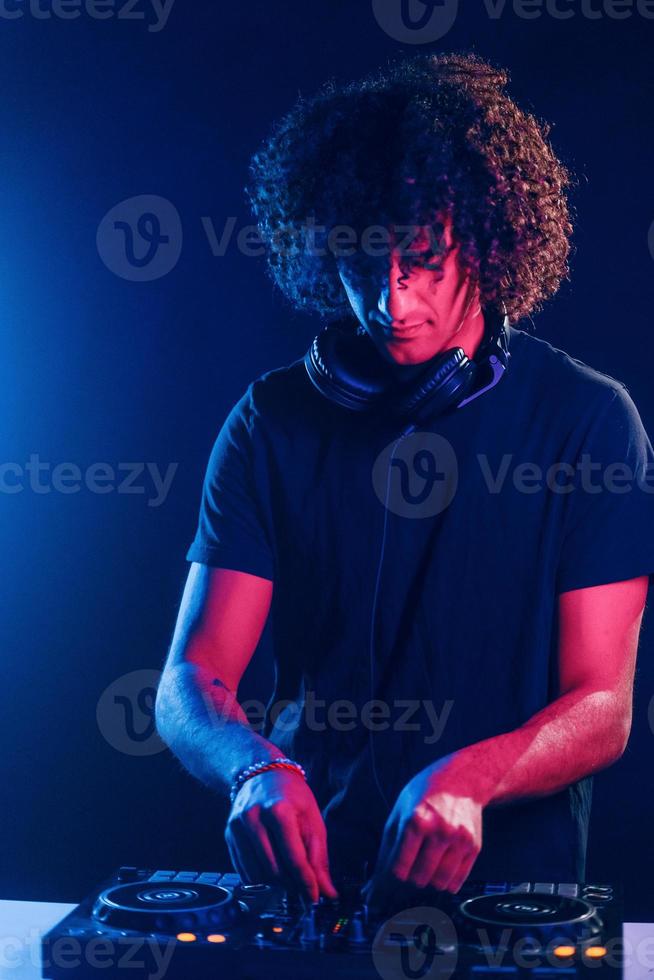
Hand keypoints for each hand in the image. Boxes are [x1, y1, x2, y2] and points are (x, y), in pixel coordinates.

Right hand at [226, 768, 338, 903]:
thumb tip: (327, 892)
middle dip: (291, 884)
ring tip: (288, 872)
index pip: (294, 859)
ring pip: (257, 875)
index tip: (315, 899)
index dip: (307, 884)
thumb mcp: (313, 819)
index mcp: (279, 811)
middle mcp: (253, 819)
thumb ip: (319, 857)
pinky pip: (244, 871)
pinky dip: (260, 877)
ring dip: (276, 883)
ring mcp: (237, 827)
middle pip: (274, 871)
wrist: (262, 772)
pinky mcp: (229, 835)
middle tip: (303, 883)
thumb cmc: (292, 795)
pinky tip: (271, 865)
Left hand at [362, 760, 482, 905]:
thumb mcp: (401, 807)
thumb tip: (380, 870)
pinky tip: (441, 871)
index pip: (401, 865)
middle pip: (420, 876)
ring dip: (430, 882)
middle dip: (411, 878)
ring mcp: (458, 840)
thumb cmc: (427, 792)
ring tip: (426, 870)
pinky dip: (447, 882)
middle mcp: (439, 831)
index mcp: (417, 820)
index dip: (394, 876)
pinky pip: (458, 879)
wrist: (463, 779)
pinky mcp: (473, 846)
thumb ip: (391, 839)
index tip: (393, 877)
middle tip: (410, 873)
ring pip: (440, 882)